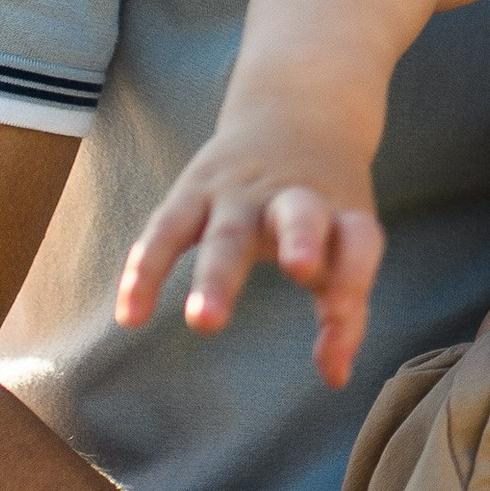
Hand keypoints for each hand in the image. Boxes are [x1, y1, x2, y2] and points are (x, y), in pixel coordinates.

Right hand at [116, 115, 384, 387]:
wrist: (296, 112)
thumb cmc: (325, 205)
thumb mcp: (346, 242)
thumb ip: (344, 313)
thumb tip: (334, 378)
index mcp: (341, 210)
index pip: (358, 240)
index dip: (355, 276)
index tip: (341, 315)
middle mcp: (293, 196)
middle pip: (300, 215)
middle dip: (302, 241)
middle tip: (302, 270)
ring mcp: (240, 192)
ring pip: (226, 230)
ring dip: (217, 276)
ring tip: (204, 323)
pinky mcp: (193, 191)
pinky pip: (165, 231)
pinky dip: (147, 270)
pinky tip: (131, 315)